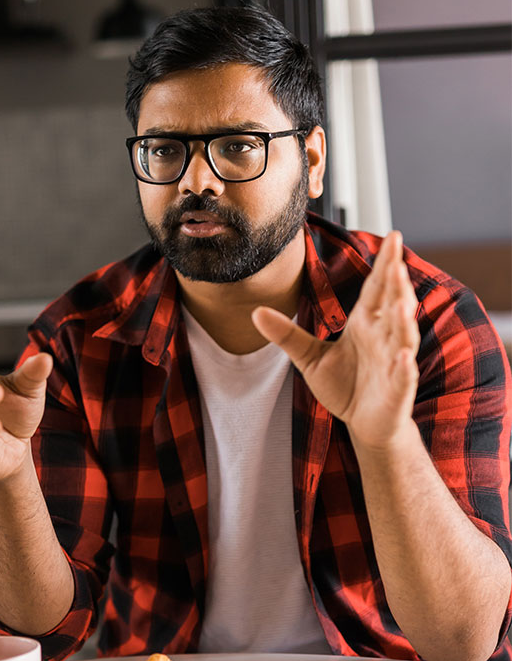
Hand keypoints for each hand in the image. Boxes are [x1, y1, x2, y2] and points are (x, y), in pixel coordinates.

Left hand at [252, 231, 419, 449]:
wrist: (363, 423)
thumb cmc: (344, 386)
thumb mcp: (309, 358)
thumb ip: (286, 334)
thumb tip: (255, 312)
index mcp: (365, 324)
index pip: (376, 289)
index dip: (385, 265)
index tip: (392, 237)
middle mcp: (383, 338)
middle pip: (392, 305)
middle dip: (397, 283)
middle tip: (397, 258)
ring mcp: (393, 363)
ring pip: (402, 336)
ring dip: (403, 320)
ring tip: (402, 301)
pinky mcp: (397, 390)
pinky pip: (402, 376)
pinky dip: (404, 368)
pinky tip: (403, 358)